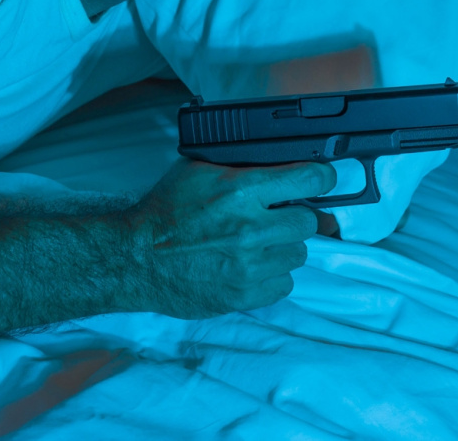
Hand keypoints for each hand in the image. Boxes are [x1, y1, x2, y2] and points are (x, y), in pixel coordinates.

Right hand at [125, 158, 336, 318]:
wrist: (135, 258)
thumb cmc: (164, 211)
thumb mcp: (198, 170)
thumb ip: (240, 165)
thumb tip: (281, 163)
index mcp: (240, 189)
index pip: (309, 179)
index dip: (322, 178)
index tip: (322, 180)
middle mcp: (250, 228)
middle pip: (308, 222)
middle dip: (294, 217)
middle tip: (274, 217)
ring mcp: (249, 266)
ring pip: (298, 254)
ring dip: (282, 248)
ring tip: (256, 244)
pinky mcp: (244, 294)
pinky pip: (284, 284)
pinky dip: (272, 276)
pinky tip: (250, 266)